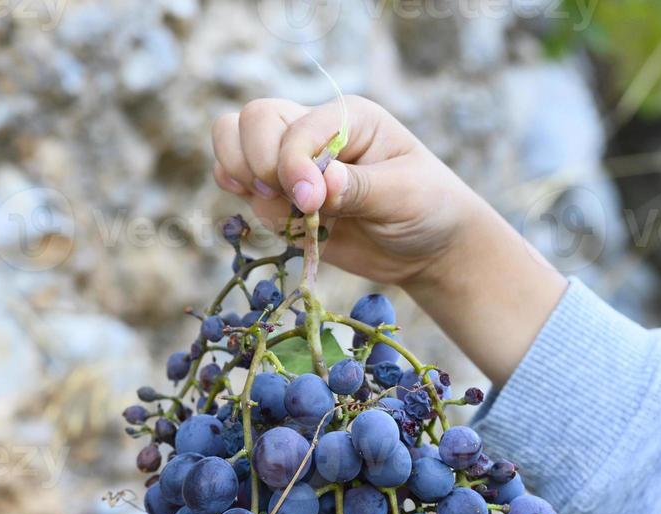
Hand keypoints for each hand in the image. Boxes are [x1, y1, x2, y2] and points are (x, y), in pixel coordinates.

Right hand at [211, 96, 568, 384]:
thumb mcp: (403, 195)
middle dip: (259, 165)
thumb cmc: (427, 208)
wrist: (426, 248)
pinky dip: (245, 204)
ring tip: (289, 214)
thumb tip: (320, 183)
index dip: (291, 164)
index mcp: (347, 117)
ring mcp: (292, 163)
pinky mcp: (280, 196)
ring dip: (250, 186)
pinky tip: (281, 220)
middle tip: (292, 201)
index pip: (294, 126)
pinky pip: (239, 186)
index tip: (311, 203)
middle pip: (251, 121)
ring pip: (234, 149)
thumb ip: (358, 188)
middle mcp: (314, 132)